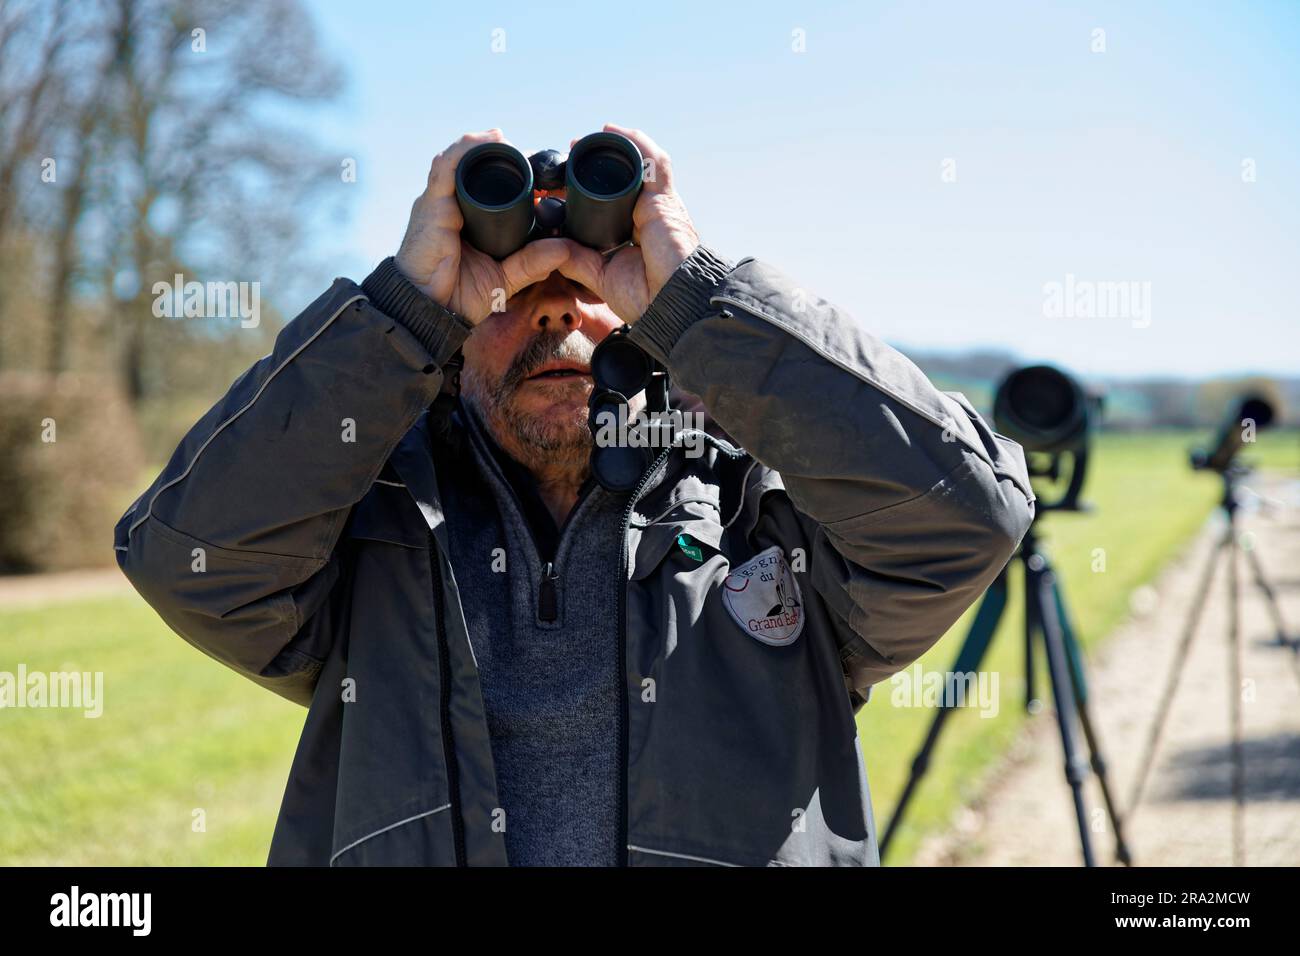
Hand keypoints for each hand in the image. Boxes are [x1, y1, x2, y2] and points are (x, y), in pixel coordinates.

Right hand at [395, 130, 572, 324]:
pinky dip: (466, 149)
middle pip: (473, 167)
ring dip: (483, 146)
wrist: (429, 309)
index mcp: (465, 217)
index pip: (486, 185)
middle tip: (529, 154)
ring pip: (460, 160)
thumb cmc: (459, 294)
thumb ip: (532, 263)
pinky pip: (446, 166)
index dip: (510, 173)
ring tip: (505, 139)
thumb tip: (565, 249)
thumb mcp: (504, 277)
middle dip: (498, 154)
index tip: (538, 174)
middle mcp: (450, 204)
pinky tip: (486, 140)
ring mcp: (439, 201)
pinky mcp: (431, 204)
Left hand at [556, 124, 699, 323]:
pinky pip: (654, 163)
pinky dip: (636, 143)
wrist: (673, 304)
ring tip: (591, 136)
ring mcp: (658, 204)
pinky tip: (614, 131)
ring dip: (616, 146)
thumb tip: (551, 246)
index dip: (591, 186)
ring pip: (639, 163)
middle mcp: (648, 213)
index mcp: (636, 230)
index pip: (613, 199)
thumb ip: (578, 260)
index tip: (564, 180)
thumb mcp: (601, 276)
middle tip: (572, 150)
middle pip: (624, 177)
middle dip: (600, 160)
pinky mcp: (665, 201)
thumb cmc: (646, 297)